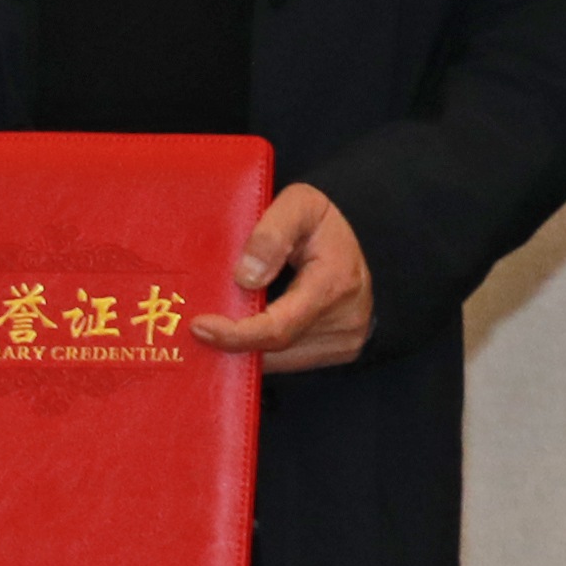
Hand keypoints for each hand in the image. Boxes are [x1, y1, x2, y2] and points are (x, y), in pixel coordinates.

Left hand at [187, 183, 374, 374]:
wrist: (366, 239)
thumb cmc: (324, 222)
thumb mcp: (300, 205)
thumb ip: (271, 233)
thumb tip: (244, 278)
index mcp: (334, 283)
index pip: (279, 326)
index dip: (236, 334)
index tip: (200, 326)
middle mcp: (345, 321)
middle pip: (274, 348)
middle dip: (233, 339)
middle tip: (199, 325)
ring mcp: (344, 341)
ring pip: (280, 360)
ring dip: (246, 346)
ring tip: (220, 324)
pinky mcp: (339, 351)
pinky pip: (290, 360)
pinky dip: (263, 348)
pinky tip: (245, 331)